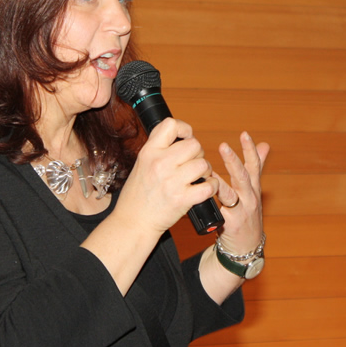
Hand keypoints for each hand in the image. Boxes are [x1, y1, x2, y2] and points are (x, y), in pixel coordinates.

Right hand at [118, 117, 217, 233]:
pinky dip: (212, 186)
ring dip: (205, 170)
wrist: (133, 222)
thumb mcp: (142, 164)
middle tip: (192, 163)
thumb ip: (159, 150)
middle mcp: (160, 163)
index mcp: (149, 152)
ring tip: (198, 177)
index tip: (186, 138)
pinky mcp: (183, 199)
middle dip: (198, 153)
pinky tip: (205, 188)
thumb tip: (182, 138)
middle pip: (194, 145)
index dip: (184, 129)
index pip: (171, 125)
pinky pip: (209, 185)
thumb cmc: (137, 195)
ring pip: (203, 164)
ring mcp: (172, 181)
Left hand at [213, 131, 269, 253]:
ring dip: (220, 182)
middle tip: (223, 147)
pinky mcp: (233, 224)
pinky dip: (213, 203)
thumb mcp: (253, 190)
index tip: (244, 134)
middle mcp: (250, 197)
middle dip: (233, 161)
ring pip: (231, 194)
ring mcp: (242, 211)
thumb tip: (265, 145)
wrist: (246, 246)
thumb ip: (256, 168)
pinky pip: (221, 212)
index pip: (254, 165)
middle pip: (243, 177)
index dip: (250, 149)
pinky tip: (205, 196)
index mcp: (253, 187)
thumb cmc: (246, 213)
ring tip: (210, 171)